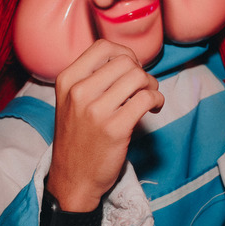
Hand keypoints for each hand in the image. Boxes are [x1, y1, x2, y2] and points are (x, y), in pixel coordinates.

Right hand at [48, 40, 164, 211]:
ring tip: (149, 98)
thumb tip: (128, 60)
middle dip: (142, 72)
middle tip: (144, 88)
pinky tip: (154, 108)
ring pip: (139, 77)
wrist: (73, 178)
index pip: (103, 47)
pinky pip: (147, 98)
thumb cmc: (78, 138)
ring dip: (152, 85)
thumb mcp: (71, 102)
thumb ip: (91, 78)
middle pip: (125, 61)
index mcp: (67, 80)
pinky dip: (157, 99)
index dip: (125, 54)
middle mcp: (79, 91)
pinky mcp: (115, 128)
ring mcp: (96, 110)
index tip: (131, 69)